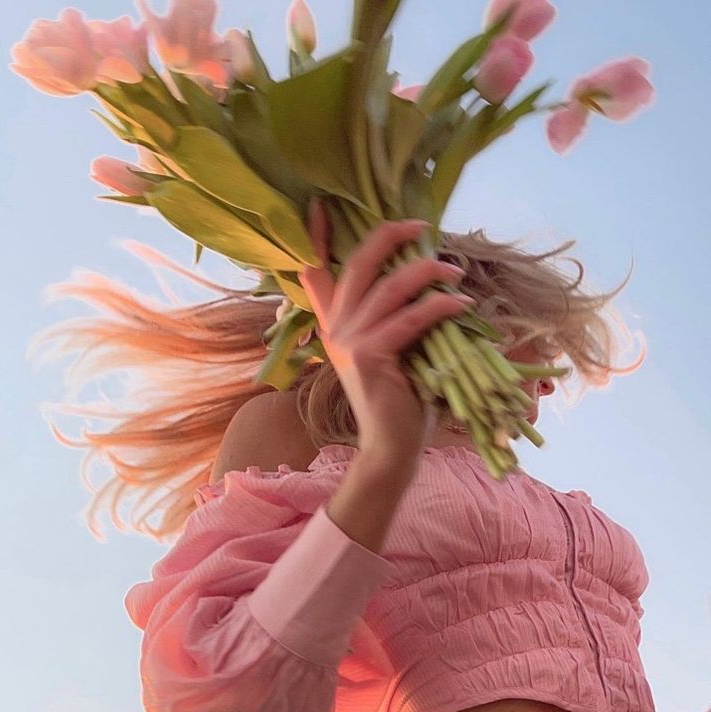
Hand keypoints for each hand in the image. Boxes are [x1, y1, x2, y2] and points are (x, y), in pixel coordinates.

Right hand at [299, 197, 474, 467]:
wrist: (392, 444)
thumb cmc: (401, 397)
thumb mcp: (394, 348)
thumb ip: (395, 315)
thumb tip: (427, 274)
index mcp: (336, 323)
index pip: (314, 273)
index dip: (314, 237)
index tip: (319, 204)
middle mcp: (335, 327)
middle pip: (356, 264)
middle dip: (390, 236)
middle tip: (423, 226)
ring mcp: (348, 341)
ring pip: (387, 287)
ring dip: (426, 271)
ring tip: (455, 270)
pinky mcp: (367, 356)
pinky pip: (409, 319)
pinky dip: (439, 306)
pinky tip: (461, 302)